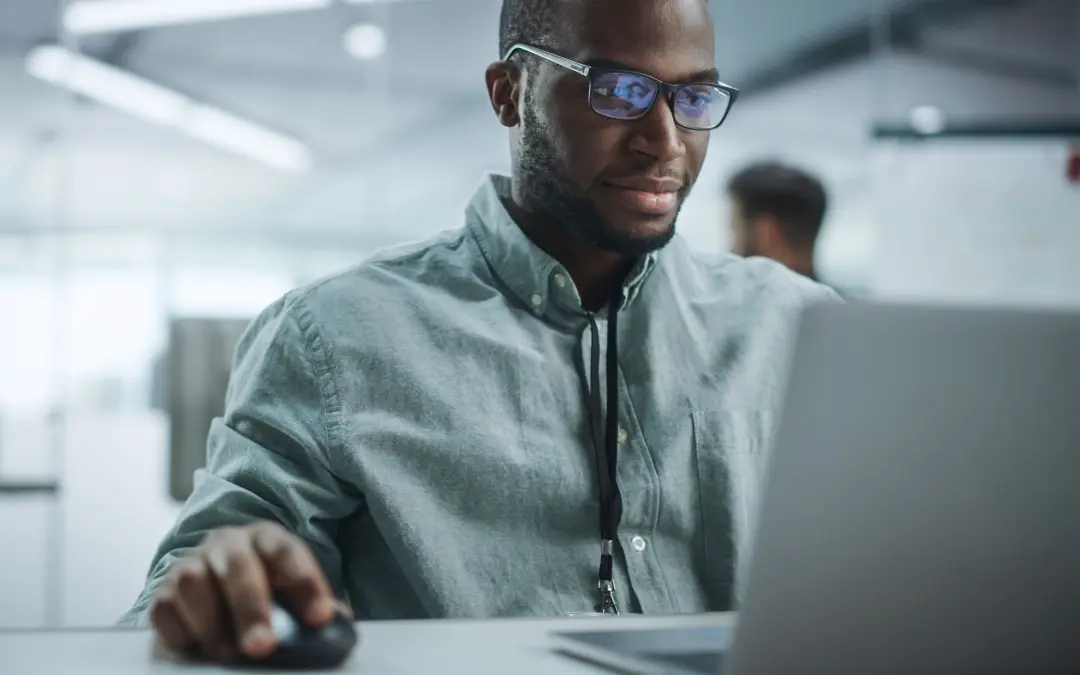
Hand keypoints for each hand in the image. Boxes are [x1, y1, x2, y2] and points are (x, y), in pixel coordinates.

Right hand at [149, 521, 340, 662]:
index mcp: (267, 539)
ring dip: (213, 624)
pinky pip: (164, 610)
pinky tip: (201, 650)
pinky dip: (182, 634)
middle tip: (262, 646)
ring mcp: (191, 564)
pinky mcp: (163, 593)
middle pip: (237, 566)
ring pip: (193, 582)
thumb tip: (336, 625)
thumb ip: (315, 610)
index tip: (319, 617)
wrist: (217, 591)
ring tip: (230, 655)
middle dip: (250, 608)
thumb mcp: (295, 596)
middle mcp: (227, 544)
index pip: (288, 552)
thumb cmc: (269, 596)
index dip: (305, 583)